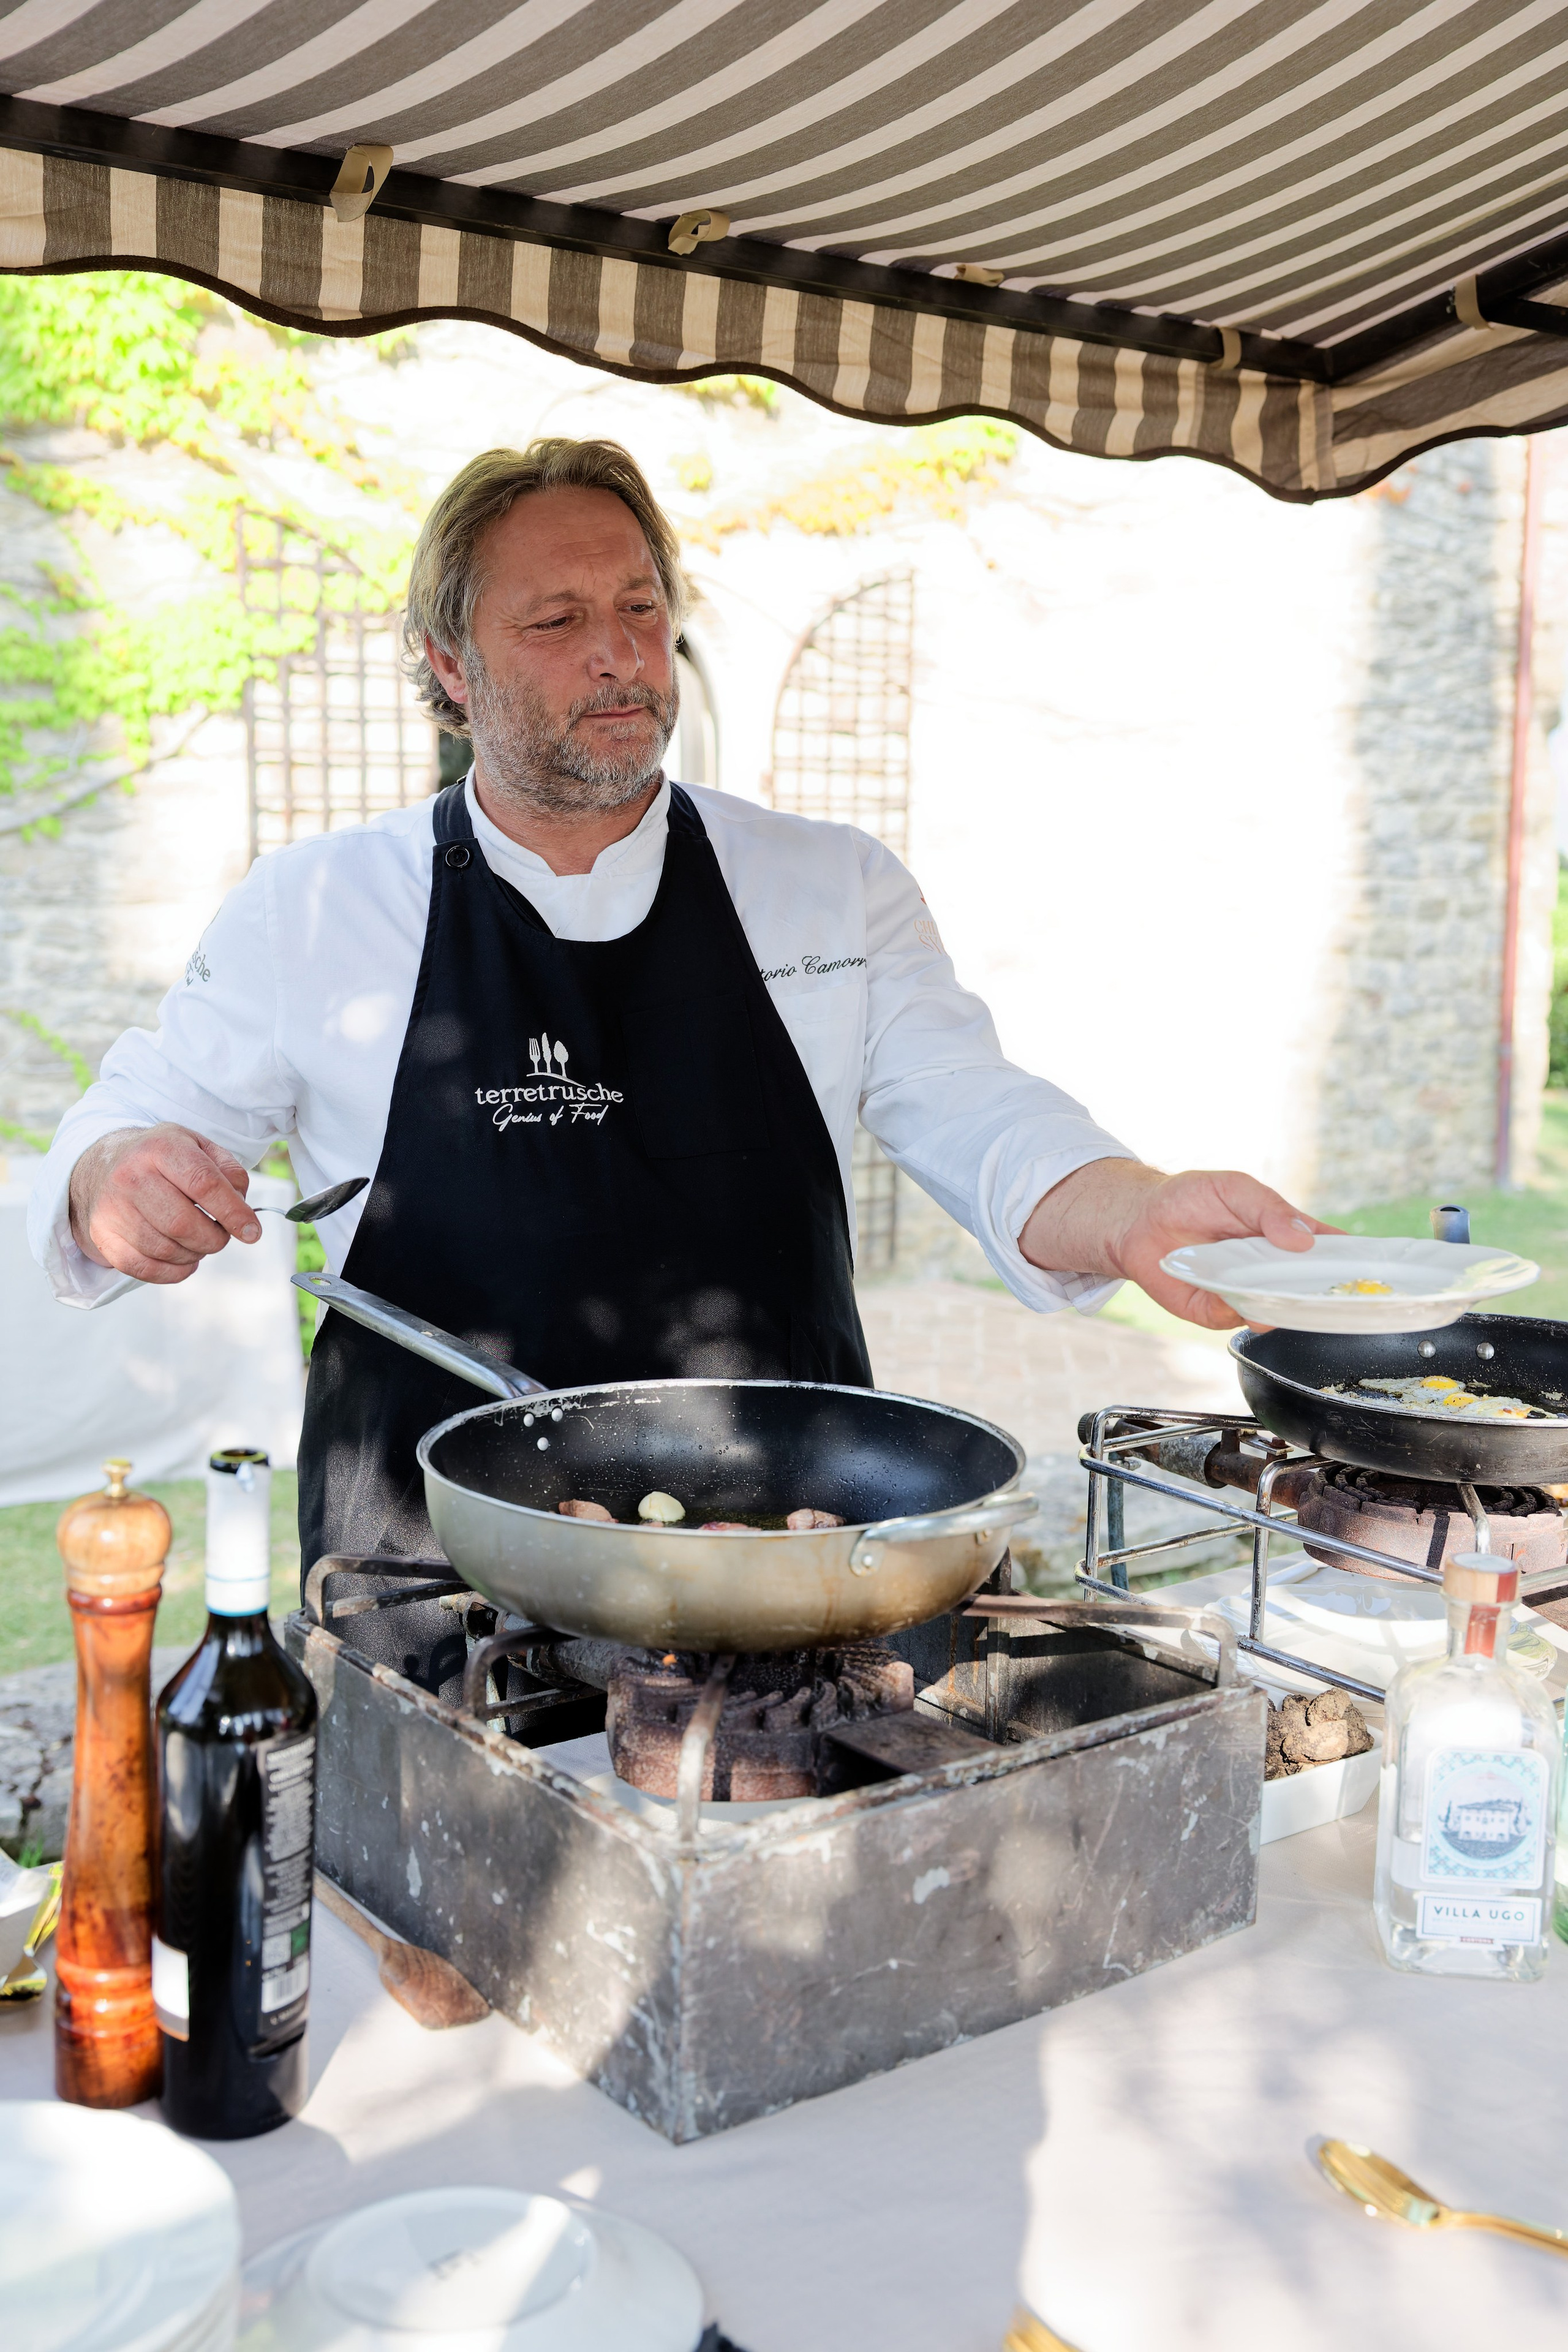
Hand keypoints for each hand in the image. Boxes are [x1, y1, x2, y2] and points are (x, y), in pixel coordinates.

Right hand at [68, 1122, 259, 1284]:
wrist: (103, 1165)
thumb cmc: (161, 1159)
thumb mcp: (198, 1146)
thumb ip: (229, 1172)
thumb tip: (243, 1211)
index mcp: (161, 1149)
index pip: (205, 1184)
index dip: (234, 1213)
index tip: (252, 1232)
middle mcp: (131, 1177)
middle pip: (183, 1224)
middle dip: (214, 1238)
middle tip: (220, 1235)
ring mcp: (112, 1208)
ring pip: (166, 1249)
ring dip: (194, 1254)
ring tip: (199, 1242)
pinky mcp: (103, 1235)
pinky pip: (144, 1268)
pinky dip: (173, 1272)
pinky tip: (184, 1261)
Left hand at [1019, 1159, 1338, 1329]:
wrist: (1138, 1220)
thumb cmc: (1191, 1197)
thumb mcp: (1235, 1189)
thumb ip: (1269, 1210)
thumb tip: (1304, 1237)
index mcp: (1282, 1236)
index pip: (1327, 1250)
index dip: (1352, 1260)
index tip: (1375, 1267)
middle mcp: (1269, 1270)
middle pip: (1309, 1289)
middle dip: (1327, 1294)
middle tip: (1342, 1293)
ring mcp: (1245, 1292)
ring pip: (1279, 1310)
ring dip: (1287, 1307)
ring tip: (1292, 1297)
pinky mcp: (1216, 1311)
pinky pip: (1238, 1318)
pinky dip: (1244, 1312)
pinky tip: (1245, 1301)